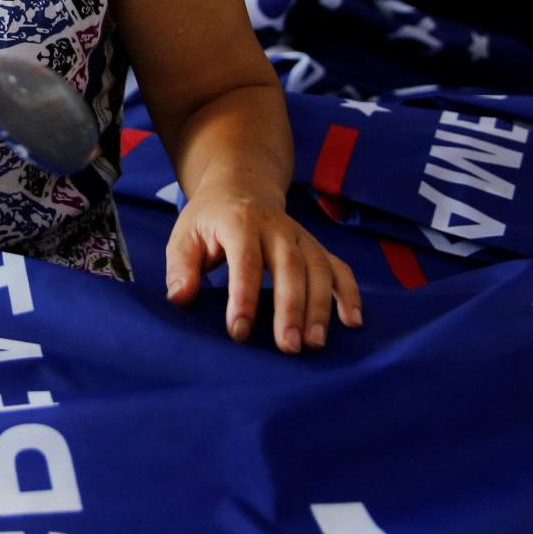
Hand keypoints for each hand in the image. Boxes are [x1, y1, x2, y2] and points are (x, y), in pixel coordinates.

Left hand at [165, 190, 361, 352]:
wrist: (242, 187)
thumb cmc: (210, 220)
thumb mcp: (185, 234)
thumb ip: (181, 266)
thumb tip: (180, 298)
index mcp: (240, 222)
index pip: (245, 261)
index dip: (243, 297)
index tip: (238, 331)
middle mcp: (277, 227)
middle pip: (289, 267)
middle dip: (290, 308)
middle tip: (288, 346)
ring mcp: (301, 237)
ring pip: (319, 269)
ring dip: (321, 307)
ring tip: (315, 343)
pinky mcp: (317, 247)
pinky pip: (340, 269)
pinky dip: (350, 294)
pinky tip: (353, 323)